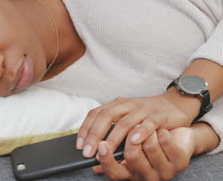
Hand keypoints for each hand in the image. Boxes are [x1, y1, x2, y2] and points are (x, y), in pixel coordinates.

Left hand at [76, 94, 191, 157]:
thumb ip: (111, 130)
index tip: (79, 145)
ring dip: (113, 138)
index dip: (86, 129)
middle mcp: (127, 104)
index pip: (96, 113)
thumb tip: (95, 150)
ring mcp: (143, 109)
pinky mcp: (159, 115)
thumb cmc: (147, 115)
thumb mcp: (127, 117)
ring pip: (125, 122)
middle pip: (106, 116)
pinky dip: (140, 132)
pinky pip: (148, 123)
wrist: (175, 104)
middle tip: (87, 151)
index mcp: (117, 104)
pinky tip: (133, 142)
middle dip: (95, 134)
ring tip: (105, 151)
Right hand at [92, 127, 194, 180]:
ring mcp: (164, 170)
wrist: (181, 141)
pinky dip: (164, 138)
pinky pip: (171, 150)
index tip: (99, 146)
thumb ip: (109, 148)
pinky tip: (161, 131)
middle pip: (130, 160)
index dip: (106, 161)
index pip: (114, 173)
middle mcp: (146, 175)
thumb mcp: (128, 147)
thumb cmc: (149, 142)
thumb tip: (85, 149)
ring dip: (144, 135)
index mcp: (131, 172)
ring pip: (150, 151)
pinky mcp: (180, 161)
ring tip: (137, 124)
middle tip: (111, 130)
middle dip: (120, 142)